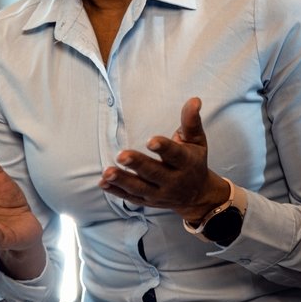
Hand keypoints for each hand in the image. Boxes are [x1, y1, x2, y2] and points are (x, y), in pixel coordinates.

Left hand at [98, 97, 230, 223]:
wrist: (197, 195)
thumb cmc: (194, 161)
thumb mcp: (197, 141)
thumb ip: (191, 121)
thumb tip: (194, 100)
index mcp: (186, 163)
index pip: (175, 155)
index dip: (164, 148)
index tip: (151, 140)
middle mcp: (173, 180)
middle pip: (154, 173)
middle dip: (138, 164)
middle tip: (122, 155)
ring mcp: (160, 194)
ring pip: (140, 188)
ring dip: (122, 180)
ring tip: (107, 172)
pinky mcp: (148, 202)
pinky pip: (131, 198)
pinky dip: (116, 192)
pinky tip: (103, 183)